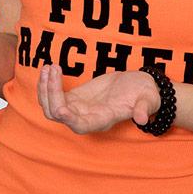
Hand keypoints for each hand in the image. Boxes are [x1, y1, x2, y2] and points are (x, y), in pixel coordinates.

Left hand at [38, 66, 160, 133]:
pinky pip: (52, 95)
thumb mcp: (147, 99)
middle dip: (50, 94)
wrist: (139, 88)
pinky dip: (47, 83)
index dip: (68, 120)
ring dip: (44, 88)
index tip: (61, 108)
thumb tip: (142, 119)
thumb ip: (143, 109)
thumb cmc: (145, 95)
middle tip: (53, 70)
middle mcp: (85, 117)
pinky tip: (49, 68)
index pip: (80, 126)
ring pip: (50, 106)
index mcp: (102, 120)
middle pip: (57, 114)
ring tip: (48, 67)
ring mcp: (77, 108)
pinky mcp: (74, 97)